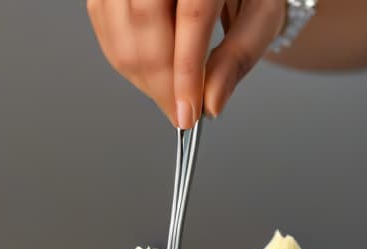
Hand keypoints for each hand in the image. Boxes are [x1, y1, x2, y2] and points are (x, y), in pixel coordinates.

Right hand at [86, 0, 285, 127]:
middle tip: (178, 112)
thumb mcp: (261, 15)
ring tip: (168, 94)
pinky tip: (149, 72)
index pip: (192, 16)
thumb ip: (238, 57)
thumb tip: (212, 102)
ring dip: (141, 75)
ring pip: (121, 27)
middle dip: (160, 81)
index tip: (187, 114)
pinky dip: (124, 58)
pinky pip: (105, 24)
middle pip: (145, 21)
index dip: (186, 73)